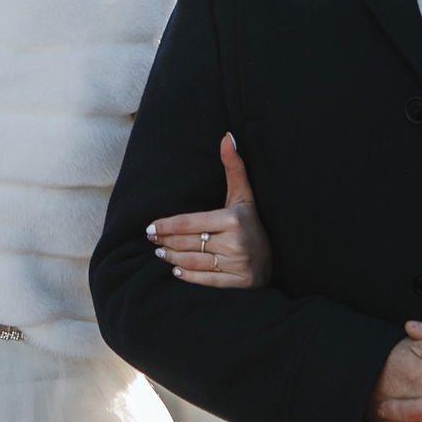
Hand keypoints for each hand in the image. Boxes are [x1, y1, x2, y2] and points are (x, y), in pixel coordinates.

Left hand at [147, 135, 271, 288]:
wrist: (271, 263)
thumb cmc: (249, 225)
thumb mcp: (243, 197)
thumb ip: (234, 168)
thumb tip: (226, 137)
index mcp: (233, 219)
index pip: (190, 223)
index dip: (166, 225)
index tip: (150, 227)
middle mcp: (235, 242)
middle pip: (188, 242)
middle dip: (165, 241)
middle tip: (151, 240)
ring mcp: (237, 265)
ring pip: (193, 260)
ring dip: (171, 258)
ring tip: (159, 254)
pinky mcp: (238, 284)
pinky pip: (204, 280)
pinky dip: (187, 275)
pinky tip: (175, 269)